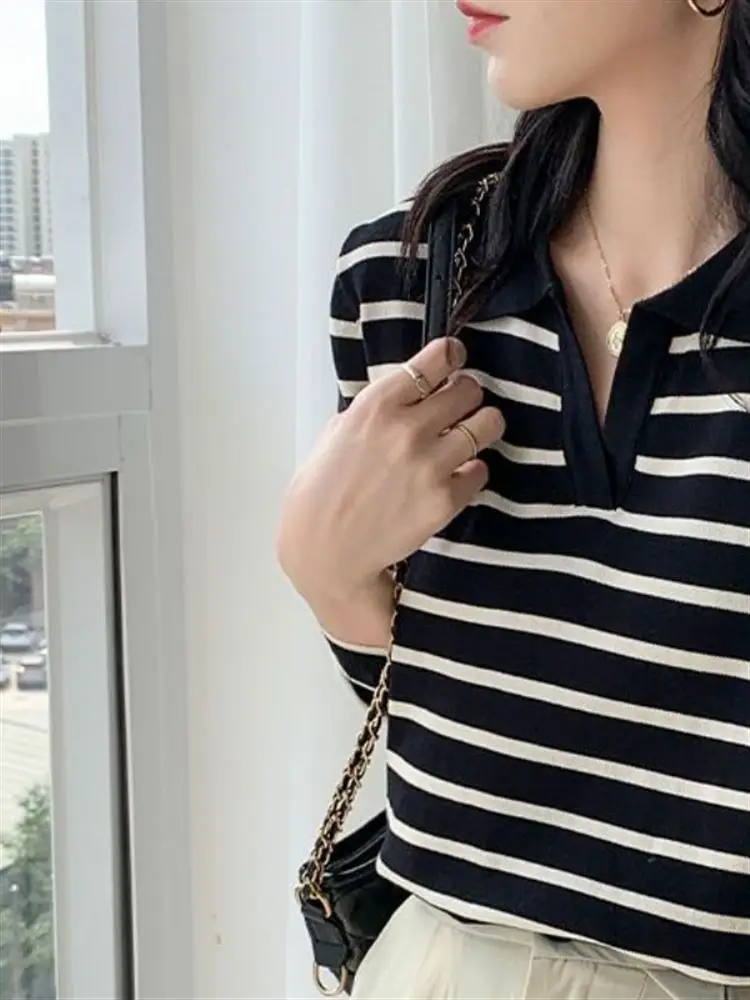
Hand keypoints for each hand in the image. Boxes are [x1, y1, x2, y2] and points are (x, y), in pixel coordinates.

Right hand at [277, 337, 504, 605]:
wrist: (326, 550)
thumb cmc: (321, 493)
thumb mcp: (335, 433)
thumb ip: (372, 410)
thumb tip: (402, 395)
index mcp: (376, 405)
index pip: (435, 359)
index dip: (451, 356)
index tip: (454, 359)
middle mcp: (407, 429)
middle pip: (469, 388)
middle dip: (466, 394)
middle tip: (459, 406)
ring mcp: (430, 464)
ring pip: (488, 423)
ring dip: (481, 427)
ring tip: (468, 436)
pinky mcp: (446, 499)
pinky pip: (482, 470)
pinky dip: (472, 472)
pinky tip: (454, 477)